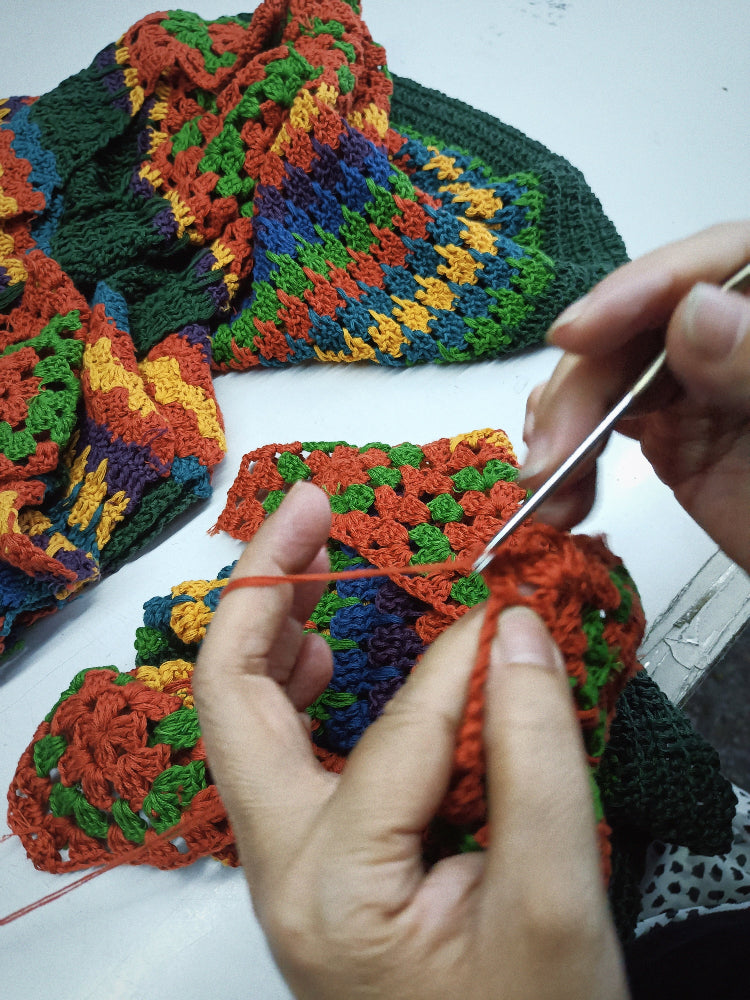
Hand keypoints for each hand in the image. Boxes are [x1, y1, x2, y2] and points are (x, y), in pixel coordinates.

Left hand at [194, 482, 627, 999]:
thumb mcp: (554, 904)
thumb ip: (535, 758)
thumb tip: (512, 636)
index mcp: (330, 886)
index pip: (397, 730)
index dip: (464, 661)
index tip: (512, 621)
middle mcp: (283, 869)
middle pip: (232, 697)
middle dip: (263, 587)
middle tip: (311, 510)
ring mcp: (288, 864)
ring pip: (241, 718)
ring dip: (266, 627)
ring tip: (309, 561)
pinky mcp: (314, 860)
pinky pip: (277, 746)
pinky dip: (292, 678)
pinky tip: (322, 649)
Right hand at [521, 221, 749, 571]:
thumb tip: (694, 311)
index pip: (714, 263)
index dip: (638, 289)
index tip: (577, 334)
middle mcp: (729, 336)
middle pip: (636, 329)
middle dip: (580, 389)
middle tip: (550, 458)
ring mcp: (696, 383)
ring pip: (605, 377)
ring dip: (560, 430)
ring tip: (546, 489)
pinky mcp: (669, 430)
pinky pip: (602, 423)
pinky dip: (569, 457)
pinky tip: (561, 494)